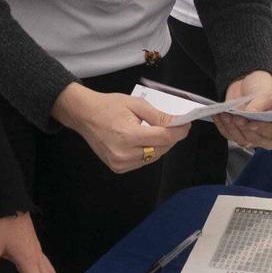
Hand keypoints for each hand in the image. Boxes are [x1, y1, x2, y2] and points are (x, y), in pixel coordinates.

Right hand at [51, 84, 180, 173]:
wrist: (85, 115)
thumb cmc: (108, 106)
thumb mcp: (136, 105)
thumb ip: (158, 117)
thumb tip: (179, 124)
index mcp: (128, 135)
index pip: (164, 138)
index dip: (179, 131)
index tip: (186, 124)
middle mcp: (124, 153)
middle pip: (161, 149)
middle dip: (171, 137)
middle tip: (175, 126)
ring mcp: (120, 163)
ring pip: (153, 157)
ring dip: (160, 146)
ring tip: (158, 132)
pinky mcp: (118, 168)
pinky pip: (142, 162)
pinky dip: (148, 152)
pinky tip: (145, 141)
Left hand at [213, 70, 271, 150]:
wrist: (247, 82)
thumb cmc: (262, 88)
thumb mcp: (265, 93)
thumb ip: (258, 106)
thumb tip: (248, 116)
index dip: (263, 129)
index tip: (251, 123)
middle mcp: (267, 135)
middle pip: (256, 139)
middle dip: (244, 129)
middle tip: (236, 117)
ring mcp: (251, 136)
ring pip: (241, 140)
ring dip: (232, 128)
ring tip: (226, 115)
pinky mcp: (237, 133)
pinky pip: (229, 135)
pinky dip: (222, 126)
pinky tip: (219, 116)